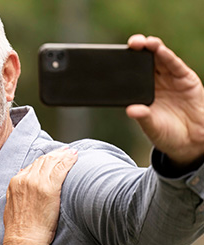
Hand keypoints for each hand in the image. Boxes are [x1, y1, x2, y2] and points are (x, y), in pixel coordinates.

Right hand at [3, 148, 76, 244]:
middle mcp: (25, 179)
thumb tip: (23, 182)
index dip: (45, 160)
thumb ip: (17, 191)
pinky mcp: (50, 188)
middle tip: (66, 151)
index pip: (32, 165)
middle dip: (55, 154)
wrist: (24, 240)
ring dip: (64, 155)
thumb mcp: (11, 206)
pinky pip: (61, 168)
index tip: (53, 157)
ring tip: (72, 152)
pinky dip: (69, 161)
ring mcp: (37, 182)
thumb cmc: (20, 229)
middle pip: (43, 161)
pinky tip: (76, 157)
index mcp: (15, 182)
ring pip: (52, 162)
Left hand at [125, 35, 203, 164]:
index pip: (132, 73)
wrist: (190, 140)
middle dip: (138, 50)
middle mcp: (156, 82)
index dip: (125, 63)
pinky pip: (176, 65)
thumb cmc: (166, 133)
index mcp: (143, 91)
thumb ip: (142, 116)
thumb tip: (131, 110)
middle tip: (132, 43)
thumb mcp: (151, 126)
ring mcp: (171, 79)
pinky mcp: (186, 79)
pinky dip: (168, 57)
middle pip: (145, 61)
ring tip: (146, 42)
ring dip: (154, 48)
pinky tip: (161, 50)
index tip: (114, 56)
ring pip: (160, 59)